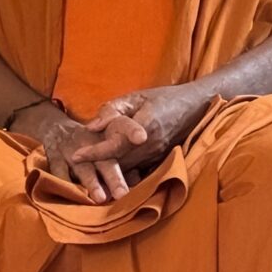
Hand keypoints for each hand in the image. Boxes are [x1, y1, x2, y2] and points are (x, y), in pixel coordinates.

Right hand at [15, 101, 142, 203]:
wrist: (57, 129)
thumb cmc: (91, 142)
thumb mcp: (106, 139)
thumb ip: (122, 159)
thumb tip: (137, 178)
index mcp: (106, 134)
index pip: (122, 127)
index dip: (131, 131)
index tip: (142, 137)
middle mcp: (90, 141)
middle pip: (105, 160)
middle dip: (114, 177)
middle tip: (123, 193)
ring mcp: (72, 150)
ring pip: (83, 169)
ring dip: (92, 183)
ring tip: (101, 198)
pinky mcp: (55, 158)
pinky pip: (60, 173)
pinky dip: (66, 185)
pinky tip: (74, 197)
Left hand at [71, 83, 209, 170]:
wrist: (195, 107)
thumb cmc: (163, 97)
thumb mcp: (135, 96)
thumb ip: (112, 110)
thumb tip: (91, 127)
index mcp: (144, 126)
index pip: (115, 144)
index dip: (94, 152)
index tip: (75, 156)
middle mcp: (150, 146)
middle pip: (118, 163)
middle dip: (98, 168)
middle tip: (75, 168)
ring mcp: (156, 156)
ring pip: (127, 171)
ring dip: (109, 173)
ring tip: (88, 174)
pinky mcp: (159, 162)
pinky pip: (137, 172)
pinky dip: (123, 173)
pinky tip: (111, 174)